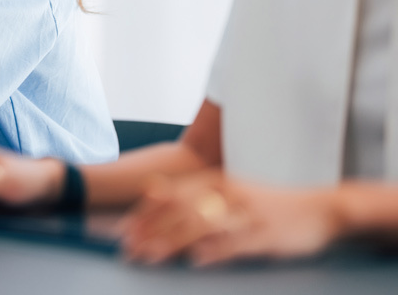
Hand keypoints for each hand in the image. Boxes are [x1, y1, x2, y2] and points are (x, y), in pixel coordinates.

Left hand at [120, 172, 342, 265]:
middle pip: (179, 212)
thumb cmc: (267, 205)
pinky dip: (215, 251)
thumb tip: (150, 191)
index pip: (170, 196)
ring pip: (202, 226)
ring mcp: (247, 213)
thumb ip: (192, 193)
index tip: (121, 232)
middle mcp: (227, 193)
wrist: (321, 209)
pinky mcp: (266, 234)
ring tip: (150, 256)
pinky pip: (237, 243)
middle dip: (150, 231)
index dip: (143, 214)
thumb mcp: (228, 192)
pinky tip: (197, 260)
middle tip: (128, 249)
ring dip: (172, 242)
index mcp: (215, 181)